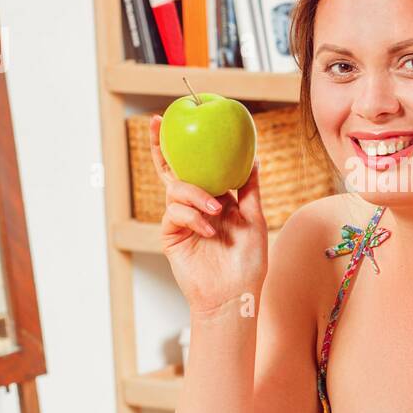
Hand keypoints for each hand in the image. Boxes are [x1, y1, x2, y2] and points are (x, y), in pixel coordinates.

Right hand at [149, 114, 268, 317]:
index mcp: (215, 199)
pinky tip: (209, 229)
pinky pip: (175, 213)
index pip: (199, 168)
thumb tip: (253, 158)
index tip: (179, 119)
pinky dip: (193, 217)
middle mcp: (195, 206)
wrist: (235, 294)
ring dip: (196, 196)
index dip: (187, 146)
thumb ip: (249, 189)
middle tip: (157, 125)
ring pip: (177, 190)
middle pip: (173, 171)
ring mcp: (181, 219)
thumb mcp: (255, 219)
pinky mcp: (171, 234)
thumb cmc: (247, 262)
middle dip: (162, 147)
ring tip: (215, 211)